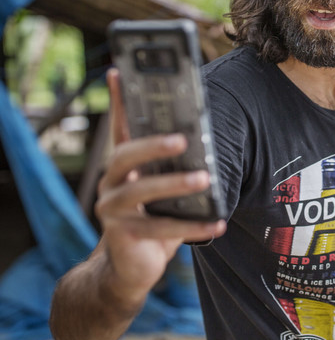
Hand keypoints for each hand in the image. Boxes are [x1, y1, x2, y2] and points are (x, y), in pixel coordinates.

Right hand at [95, 69, 225, 305]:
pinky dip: (192, 227)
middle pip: (125, 156)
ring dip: (175, 184)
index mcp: (124, 167)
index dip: (119, 100)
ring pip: (141, 191)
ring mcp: (112, 210)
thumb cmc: (155, 219)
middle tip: (183, 139)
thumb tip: (207, 142)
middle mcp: (112, 183)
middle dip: (153, 145)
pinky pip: (160, 229)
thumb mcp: (166, 191)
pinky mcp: (121, 235)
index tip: (121, 71)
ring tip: (204, 178)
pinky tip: (217, 223)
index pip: (121, 128)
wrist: (132, 268)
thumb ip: (178, 167)